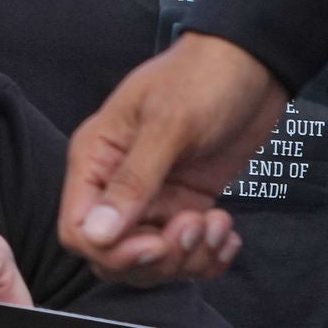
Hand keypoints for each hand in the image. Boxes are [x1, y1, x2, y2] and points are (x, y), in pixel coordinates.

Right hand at [61, 32, 273, 282]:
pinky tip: (227, 232)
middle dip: (158, 258)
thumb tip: (96, 234)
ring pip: (153, 261)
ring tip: (219, 223)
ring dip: (191, 257)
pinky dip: (210, 255)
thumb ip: (132, 182)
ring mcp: (153, 197)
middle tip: (195, 226)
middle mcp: (116, 184)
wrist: (250, 67)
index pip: (78, 230)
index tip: (158, 243)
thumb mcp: (167, 127)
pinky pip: (187, 253)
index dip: (114, 251)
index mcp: (95, 160)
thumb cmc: (200, 80)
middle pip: (114, 255)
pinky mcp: (185, 204)